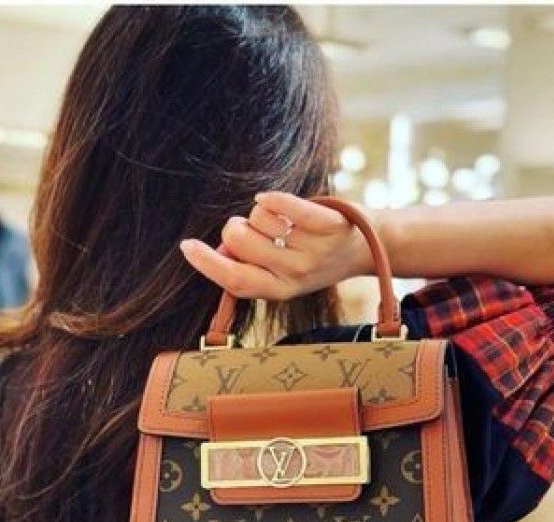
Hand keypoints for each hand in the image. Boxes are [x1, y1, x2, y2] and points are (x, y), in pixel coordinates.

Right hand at [179, 191, 373, 299]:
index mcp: (279, 290)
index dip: (206, 264)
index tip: (187, 246)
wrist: (366, 247)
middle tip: (251, 226)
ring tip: (280, 220)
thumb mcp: (281, 273)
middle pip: (239, 242)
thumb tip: (215, 254)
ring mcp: (313, 251)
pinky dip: (271, 198)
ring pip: (259, 218)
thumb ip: (250, 267)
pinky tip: (269, 198)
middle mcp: (296, 275)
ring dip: (261, 212)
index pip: (234, 281)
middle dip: (235, 226)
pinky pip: (285, 204)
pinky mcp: (328, 225)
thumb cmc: (312, 256)